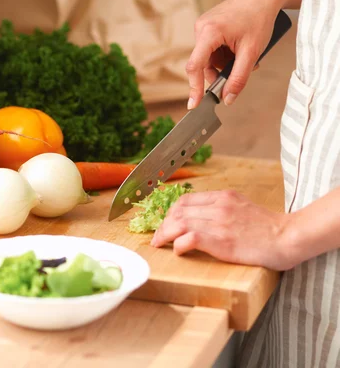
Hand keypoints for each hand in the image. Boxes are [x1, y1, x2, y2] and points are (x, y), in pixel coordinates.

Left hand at [150, 190, 295, 270]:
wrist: (288, 236)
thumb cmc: (267, 228)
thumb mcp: (241, 208)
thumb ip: (221, 209)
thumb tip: (198, 218)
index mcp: (223, 197)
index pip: (185, 201)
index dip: (169, 213)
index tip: (164, 225)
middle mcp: (218, 206)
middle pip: (178, 211)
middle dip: (163, 225)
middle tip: (158, 238)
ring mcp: (220, 223)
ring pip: (179, 222)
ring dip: (165, 234)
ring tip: (160, 244)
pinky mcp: (222, 240)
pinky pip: (190, 237)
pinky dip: (178, 244)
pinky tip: (178, 250)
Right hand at [186, 0, 287, 108]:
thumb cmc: (259, 18)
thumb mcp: (252, 52)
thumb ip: (239, 78)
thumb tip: (227, 99)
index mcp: (209, 32)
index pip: (195, 66)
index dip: (194, 88)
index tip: (194, 104)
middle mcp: (201, 28)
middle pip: (203, 64)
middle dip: (220, 72)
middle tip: (241, 73)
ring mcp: (202, 26)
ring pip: (207, 58)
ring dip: (223, 63)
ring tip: (243, 57)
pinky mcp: (207, 26)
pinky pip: (210, 49)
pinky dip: (223, 54)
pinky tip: (236, 49)